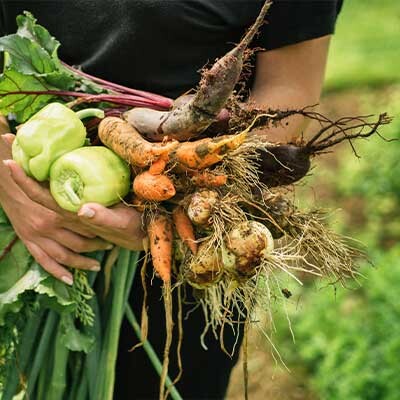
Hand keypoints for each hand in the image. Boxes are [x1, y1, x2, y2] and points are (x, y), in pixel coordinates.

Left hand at [5, 158, 146, 250]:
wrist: (141, 233)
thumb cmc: (131, 228)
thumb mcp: (121, 223)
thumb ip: (103, 218)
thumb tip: (83, 209)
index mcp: (73, 214)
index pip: (42, 197)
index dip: (25, 181)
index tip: (9, 161)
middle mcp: (69, 208)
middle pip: (39, 187)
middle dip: (23, 166)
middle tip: (9, 139)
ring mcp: (76, 203)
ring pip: (49, 185)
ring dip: (33, 166)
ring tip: (22, 145)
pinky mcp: (87, 199)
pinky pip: (64, 184)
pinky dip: (51, 170)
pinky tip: (50, 158)